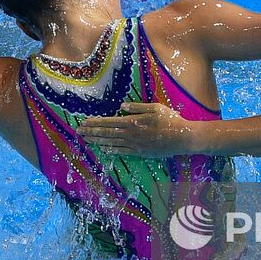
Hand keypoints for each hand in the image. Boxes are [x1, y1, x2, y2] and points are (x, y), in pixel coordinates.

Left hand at [79, 102, 195, 156]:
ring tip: (86, 140)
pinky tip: (103, 149)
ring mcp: (135, 145)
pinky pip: (122, 152)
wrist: (182, 138)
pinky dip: (111, 150)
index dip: (95, 122)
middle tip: (78, 132)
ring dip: (98, 141)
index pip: (109, 122)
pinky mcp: (140, 152)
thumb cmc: (171, 120)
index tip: (84, 122)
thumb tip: (121, 106)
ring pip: (112, 143)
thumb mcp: (155, 108)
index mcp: (133, 121)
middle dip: (91, 132)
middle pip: (107, 133)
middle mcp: (131, 134)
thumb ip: (137, 107)